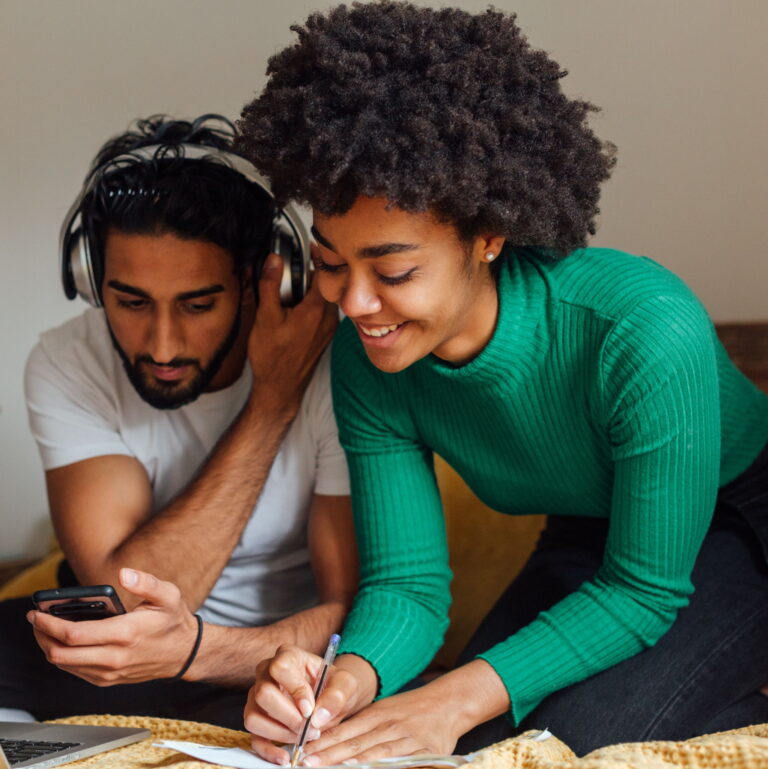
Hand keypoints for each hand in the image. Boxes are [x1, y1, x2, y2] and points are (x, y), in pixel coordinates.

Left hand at [28, 568, 199, 685]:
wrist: (185, 653)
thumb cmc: (174, 622)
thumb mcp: (168, 595)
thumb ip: (146, 582)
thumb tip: (124, 574)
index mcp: (125, 633)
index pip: (74, 634)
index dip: (49, 623)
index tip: (37, 612)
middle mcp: (114, 657)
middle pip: (61, 653)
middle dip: (41, 635)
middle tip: (35, 619)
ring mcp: (109, 672)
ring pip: (64, 664)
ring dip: (49, 647)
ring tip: (44, 629)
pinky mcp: (107, 680)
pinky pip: (75, 671)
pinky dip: (63, 657)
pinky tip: (63, 642)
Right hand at [244, 647, 376, 764]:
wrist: (329, 697)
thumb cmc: (333, 685)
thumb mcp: (345, 684)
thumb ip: (336, 695)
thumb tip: (318, 717)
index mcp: (288, 656)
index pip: (280, 668)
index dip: (294, 690)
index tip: (310, 709)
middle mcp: (266, 673)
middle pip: (263, 694)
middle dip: (288, 717)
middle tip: (309, 727)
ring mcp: (257, 696)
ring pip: (254, 717)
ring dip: (279, 733)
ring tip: (302, 737)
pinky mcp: (256, 718)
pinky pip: (253, 737)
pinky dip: (267, 751)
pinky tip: (285, 757)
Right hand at [248, 253, 337, 412]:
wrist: (280, 388)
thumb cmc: (272, 358)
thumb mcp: (266, 317)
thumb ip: (271, 285)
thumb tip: (274, 260)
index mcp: (317, 311)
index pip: (325, 273)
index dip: (318, 256)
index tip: (309, 245)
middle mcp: (329, 319)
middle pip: (325, 284)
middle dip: (310, 272)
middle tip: (292, 267)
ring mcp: (329, 328)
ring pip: (324, 298)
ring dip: (309, 289)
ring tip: (290, 289)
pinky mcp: (325, 336)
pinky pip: (322, 311)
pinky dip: (310, 303)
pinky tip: (293, 308)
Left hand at [300, 686, 463, 765]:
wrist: (449, 702)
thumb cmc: (412, 709)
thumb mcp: (385, 710)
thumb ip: (362, 725)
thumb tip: (331, 738)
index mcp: (378, 714)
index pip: (346, 730)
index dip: (325, 743)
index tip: (305, 752)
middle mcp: (390, 725)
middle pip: (356, 744)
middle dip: (330, 756)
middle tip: (308, 763)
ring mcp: (408, 739)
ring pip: (377, 754)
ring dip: (353, 763)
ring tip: (332, 768)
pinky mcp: (426, 751)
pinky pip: (404, 762)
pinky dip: (389, 766)